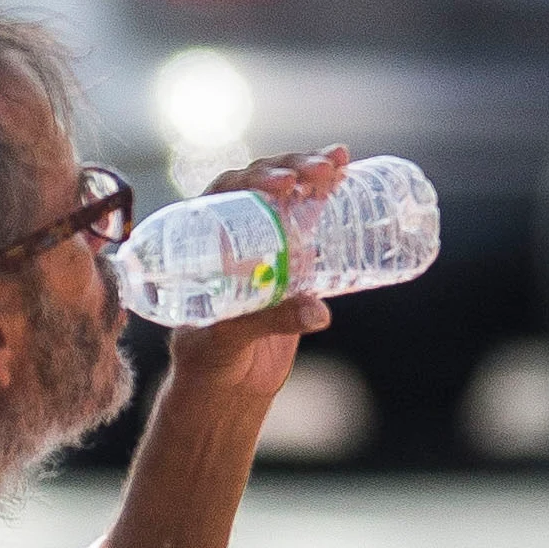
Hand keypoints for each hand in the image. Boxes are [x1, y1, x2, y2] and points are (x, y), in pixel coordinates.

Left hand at [159, 147, 343, 405]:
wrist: (228, 386)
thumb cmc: (207, 359)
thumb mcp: (229, 337)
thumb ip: (269, 321)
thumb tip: (318, 312)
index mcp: (202, 242)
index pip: (224, 195)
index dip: (253, 180)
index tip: (282, 185)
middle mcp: (233, 234)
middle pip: (259, 185)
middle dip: (290, 169)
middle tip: (320, 169)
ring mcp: (265, 242)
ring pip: (286, 195)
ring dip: (310, 171)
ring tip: (339, 161)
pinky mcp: (293, 259)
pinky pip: (308, 218)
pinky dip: (326, 194)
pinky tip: (346, 174)